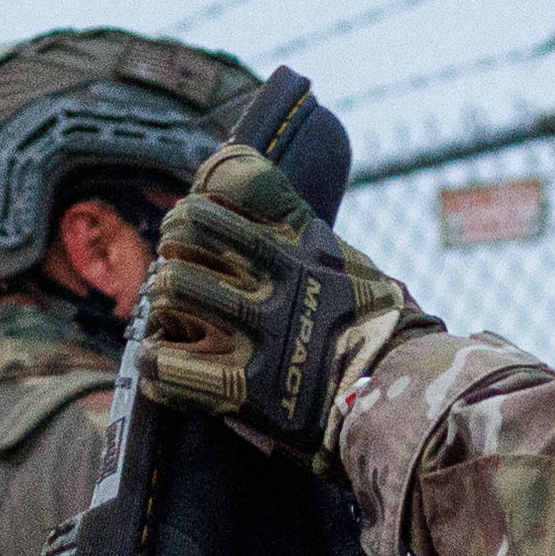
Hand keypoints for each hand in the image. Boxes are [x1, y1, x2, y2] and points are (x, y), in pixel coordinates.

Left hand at [138, 147, 400, 456]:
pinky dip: (154, 362)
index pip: (214, 208)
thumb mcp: (338, 254)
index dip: (190, 216)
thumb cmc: (374, 326)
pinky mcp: (244, 389)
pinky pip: (168, 366)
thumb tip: (234, 162)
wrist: (400, 393)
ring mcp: (256, 335)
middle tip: (171, 274)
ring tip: (165, 318)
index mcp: (294, 249)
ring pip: (172, 295)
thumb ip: (289, 216)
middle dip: (171, 255)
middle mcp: (272, 284)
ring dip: (160, 306)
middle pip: (184, 243)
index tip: (189, 229)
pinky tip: (159, 362)